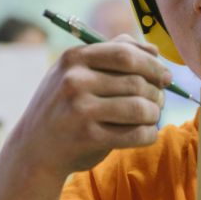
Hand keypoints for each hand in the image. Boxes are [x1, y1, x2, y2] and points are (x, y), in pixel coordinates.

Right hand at [10, 35, 170, 175]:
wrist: (34, 149)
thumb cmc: (66, 106)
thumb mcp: (76, 72)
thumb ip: (112, 53)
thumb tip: (154, 50)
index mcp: (74, 58)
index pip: (125, 54)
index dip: (153, 65)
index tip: (165, 77)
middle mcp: (74, 81)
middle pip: (137, 82)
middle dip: (156, 92)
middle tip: (158, 100)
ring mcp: (80, 109)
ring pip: (140, 108)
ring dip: (154, 113)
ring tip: (151, 116)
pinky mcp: (88, 137)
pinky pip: (136, 134)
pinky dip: (149, 134)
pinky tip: (146, 133)